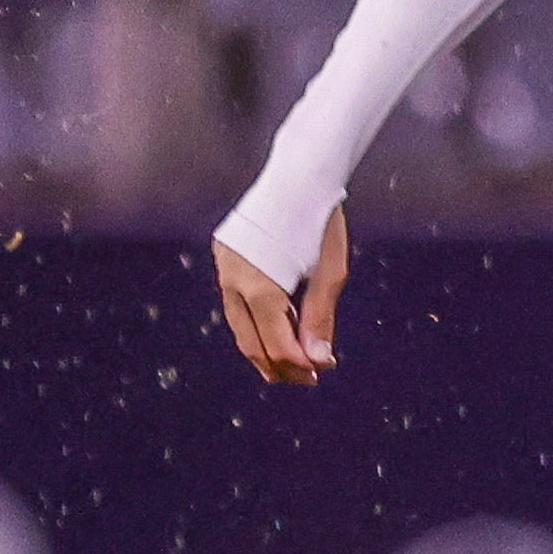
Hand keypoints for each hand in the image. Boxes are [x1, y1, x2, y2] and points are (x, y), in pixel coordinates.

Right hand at [215, 206, 348, 384]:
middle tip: (305, 378)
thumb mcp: (329, 272)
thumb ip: (320, 318)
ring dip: (262, 348)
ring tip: (287, 364)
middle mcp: (234, 281)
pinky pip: (234, 303)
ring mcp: (224, 268)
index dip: (298, 364)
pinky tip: (272, 330)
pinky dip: (253, 322)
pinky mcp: (223, 258)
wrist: (298, 175)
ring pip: (238, 325)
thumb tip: (317, 359)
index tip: (318, 373)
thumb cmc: (320, 222)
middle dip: (278, 364)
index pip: (276, 343)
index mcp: (261, 286)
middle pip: (251, 341)